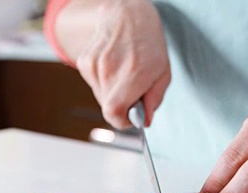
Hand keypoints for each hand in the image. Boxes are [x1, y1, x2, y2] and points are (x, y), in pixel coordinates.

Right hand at [75, 0, 170, 128]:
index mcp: (133, 72)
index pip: (115, 112)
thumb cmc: (149, 44)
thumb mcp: (163, 74)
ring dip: (113, 94)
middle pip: (108, 108)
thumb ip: (154, 100)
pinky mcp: (84, 62)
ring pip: (101, 98)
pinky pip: (94, 86)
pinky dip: (104, 83)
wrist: (128, 15)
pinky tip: (113, 67)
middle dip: (122, 107)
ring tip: (124, 75)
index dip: (123, 121)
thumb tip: (143, 121)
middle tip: (133, 92)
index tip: (131, 118)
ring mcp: (94, 64)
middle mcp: (110, 69)